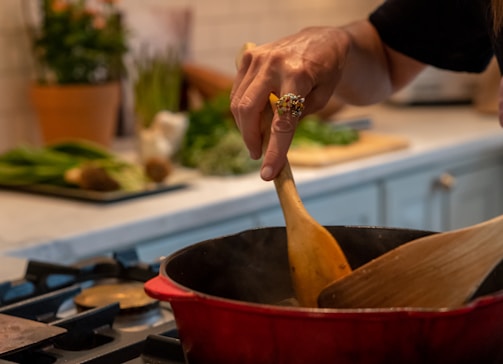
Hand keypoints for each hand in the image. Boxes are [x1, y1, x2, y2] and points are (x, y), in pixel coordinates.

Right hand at [230, 27, 350, 179]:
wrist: (322, 40)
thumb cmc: (326, 73)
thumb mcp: (321, 98)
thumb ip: (294, 118)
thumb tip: (269, 141)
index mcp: (298, 74)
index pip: (282, 121)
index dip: (274, 150)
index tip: (267, 174)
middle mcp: (274, 63)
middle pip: (249, 110)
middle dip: (251, 138)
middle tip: (258, 154)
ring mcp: (258, 58)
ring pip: (238, 102)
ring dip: (245, 127)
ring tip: (257, 138)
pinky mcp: (249, 57)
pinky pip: (237, 91)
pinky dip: (242, 110)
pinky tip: (253, 118)